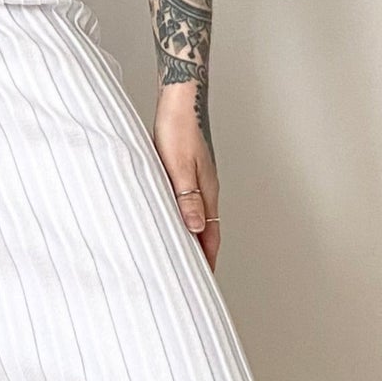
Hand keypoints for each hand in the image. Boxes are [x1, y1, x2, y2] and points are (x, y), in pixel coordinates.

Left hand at [153, 80, 218, 270]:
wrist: (181, 99)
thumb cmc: (177, 129)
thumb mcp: (179, 167)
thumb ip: (186, 198)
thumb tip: (194, 228)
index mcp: (207, 191)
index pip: (211, 235)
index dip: (207, 259)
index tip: (202, 281)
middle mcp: (207, 188)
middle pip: (207, 229)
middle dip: (201, 254)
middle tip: (190, 276)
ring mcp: (199, 179)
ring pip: (198, 216)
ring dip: (192, 236)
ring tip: (180, 255)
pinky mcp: (188, 170)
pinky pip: (188, 202)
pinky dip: (183, 217)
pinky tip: (170, 219)